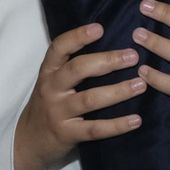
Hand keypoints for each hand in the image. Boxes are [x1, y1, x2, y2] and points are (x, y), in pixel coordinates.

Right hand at [13, 23, 144, 169]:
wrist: (29, 141)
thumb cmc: (49, 104)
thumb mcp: (53, 82)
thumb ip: (73, 67)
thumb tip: (112, 46)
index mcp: (49, 71)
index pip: (59, 48)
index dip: (78, 36)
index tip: (100, 28)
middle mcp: (51, 89)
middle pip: (78, 69)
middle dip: (108, 61)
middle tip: (132, 56)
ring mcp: (58, 112)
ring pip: (90, 99)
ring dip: (118, 91)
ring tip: (140, 85)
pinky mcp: (67, 134)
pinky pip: (95, 129)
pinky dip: (117, 125)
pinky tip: (136, 120)